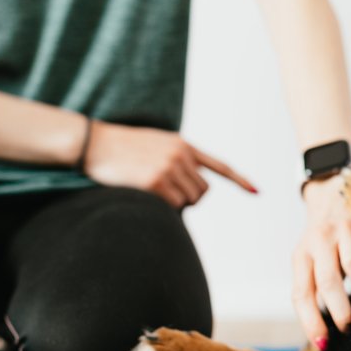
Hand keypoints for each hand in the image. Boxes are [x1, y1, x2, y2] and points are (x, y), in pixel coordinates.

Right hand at [83, 121, 256, 207]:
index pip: (219, 165)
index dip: (239, 180)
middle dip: (189, 198)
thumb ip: (176, 160)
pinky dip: (163, 207)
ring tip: (151, 189)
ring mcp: (169, 168)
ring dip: (175, 203)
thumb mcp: (154, 145)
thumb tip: (191, 188)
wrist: (94, 143)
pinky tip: (145, 192)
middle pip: (203, 191)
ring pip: (189, 201)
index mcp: (183, 145)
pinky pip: (173, 206)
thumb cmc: (120, 148)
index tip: (256, 192)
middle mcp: (181, 155)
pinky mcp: (156, 182)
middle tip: (165, 193)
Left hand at [292, 175, 350, 349]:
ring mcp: (344, 231)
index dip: (310, 320)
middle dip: (339, 308)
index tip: (322, 344)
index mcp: (301, 256)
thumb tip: (321, 336)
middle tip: (349, 327)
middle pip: (327, 279)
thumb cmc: (321, 240)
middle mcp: (319, 242)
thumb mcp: (309, 260)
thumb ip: (314, 288)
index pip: (301, 292)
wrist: (332, 191)